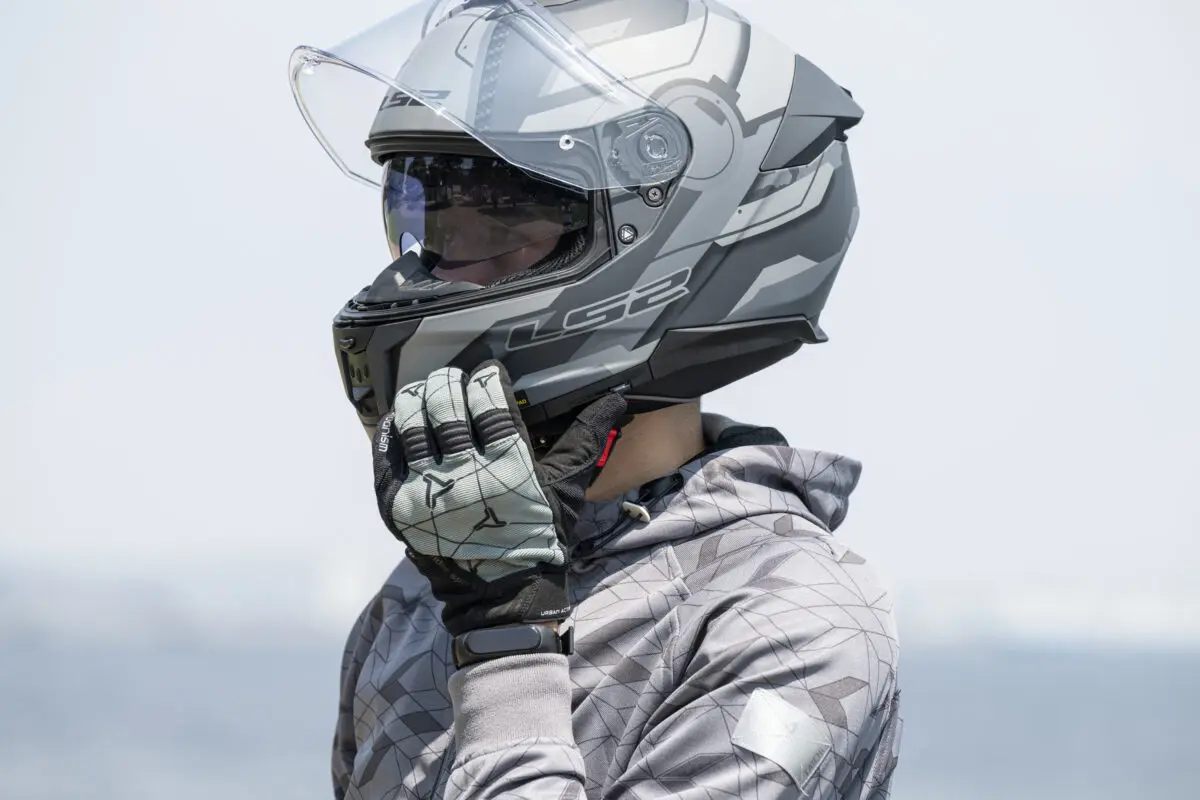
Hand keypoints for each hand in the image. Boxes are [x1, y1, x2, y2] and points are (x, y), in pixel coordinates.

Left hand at [371, 361, 626, 634]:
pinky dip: (391, 432)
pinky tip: (400, 420)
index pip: (490, 400)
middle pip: (446, 406)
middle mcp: (463, 475)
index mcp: (507, 465)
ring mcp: (424, 492)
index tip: (490, 372)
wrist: (503, 599)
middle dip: (450, 382)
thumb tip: (615, 399)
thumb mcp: (568, 491)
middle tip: (456, 378)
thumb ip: (585, 439)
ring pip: (411, 424)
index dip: (488, 377)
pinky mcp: (397, 508)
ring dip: (417, 399)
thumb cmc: (540, 540)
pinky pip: (385, 457)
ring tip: (426, 393)